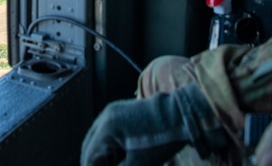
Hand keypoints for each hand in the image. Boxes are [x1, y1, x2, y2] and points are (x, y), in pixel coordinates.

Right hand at [80, 84, 227, 165]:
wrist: (182, 115)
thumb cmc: (162, 139)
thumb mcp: (139, 163)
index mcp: (107, 128)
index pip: (89, 155)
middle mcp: (106, 116)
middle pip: (90, 144)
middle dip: (94, 161)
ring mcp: (114, 110)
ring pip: (98, 137)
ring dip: (101, 154)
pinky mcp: (123, 110)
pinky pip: (108, 130)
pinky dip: (109, 145)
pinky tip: (118, 157)